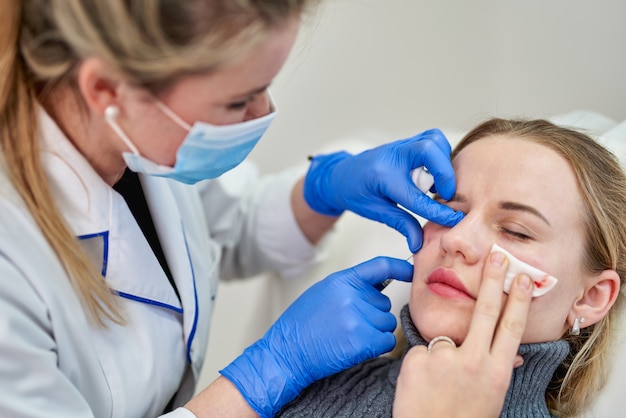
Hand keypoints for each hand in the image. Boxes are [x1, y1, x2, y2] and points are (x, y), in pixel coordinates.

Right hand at [220, 257, 412, 416]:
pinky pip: (387, 340)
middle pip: (384, 304)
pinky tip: (356, 347)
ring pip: (387, 322)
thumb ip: (349, 286)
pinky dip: (377, 346)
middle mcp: (352, 296)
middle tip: (348, 324)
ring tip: (348, 336)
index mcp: (342, 281)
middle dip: (373, 314)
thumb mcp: (323, 293)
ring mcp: (358, 318)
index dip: (401, 267)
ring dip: (375, 332)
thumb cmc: (301, 325)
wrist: (286, 352)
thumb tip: (378, 284)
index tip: (412, 270)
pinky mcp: (362, 341)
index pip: (381, 266)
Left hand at [303, 129, 464, 251]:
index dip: (437, 210)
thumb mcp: (375, 211)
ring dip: (444, 161)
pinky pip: (431, 139)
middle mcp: (393, 156)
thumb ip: (400, 224)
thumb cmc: (356, 193)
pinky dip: (441, 155)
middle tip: (445, 194)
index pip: (416, 196)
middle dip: (445, 172)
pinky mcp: (407, 143)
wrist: (342, 175)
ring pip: (433, 140)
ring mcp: (400, 145)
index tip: (454, 220)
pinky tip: (434, 175)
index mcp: (382, 177)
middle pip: (428, 150)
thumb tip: (419, 243)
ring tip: (438, 184)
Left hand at [392, 251, 533, 417]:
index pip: (511, 327)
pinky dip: (421, 364)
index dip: (519, 300)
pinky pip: (421, 351)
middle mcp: (473, 361)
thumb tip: (511, 352)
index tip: (523, 278)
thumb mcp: (489, 396)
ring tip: (437, 385)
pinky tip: (422, 385)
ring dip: (441, 357)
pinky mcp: (418, 358)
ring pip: (444, 339)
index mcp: (495, 371)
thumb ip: (495, 369)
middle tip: (497, 256)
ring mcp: (444, 358)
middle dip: (493, 279)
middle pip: (486, 311)